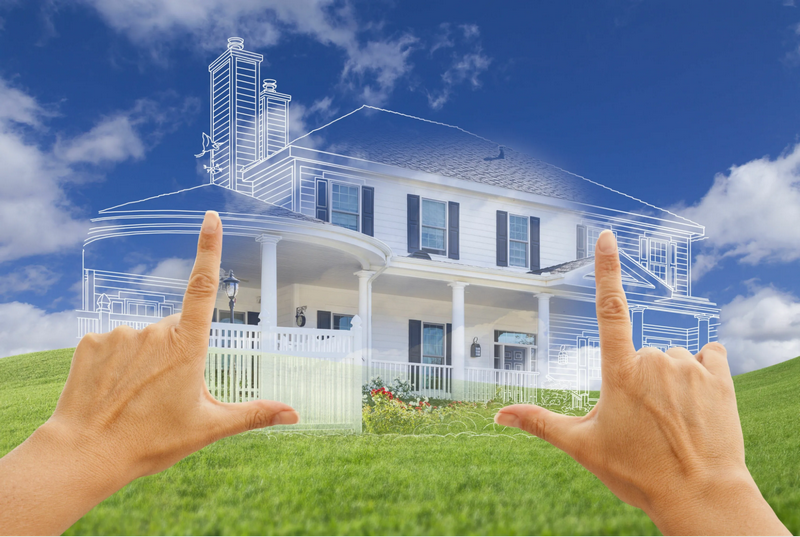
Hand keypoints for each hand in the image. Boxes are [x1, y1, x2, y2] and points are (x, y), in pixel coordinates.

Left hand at [0, 211, 298, 535]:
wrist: (85, 455)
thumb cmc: (151, 441)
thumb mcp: (208, 428)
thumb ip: (254, 414)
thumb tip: (295, 415)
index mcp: (187, 346)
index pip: (202, 287)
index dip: (208, 248)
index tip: (210, 217)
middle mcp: (154, 331)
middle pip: (174, 330)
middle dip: (176, 353)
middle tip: (164, 395)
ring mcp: (120, 334)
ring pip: (143, 338)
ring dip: (144, 360)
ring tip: (135, 398)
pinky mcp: (91, 341)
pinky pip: (113, 344)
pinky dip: (115, 363)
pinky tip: (111, 390)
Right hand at [495, 230, 789, 535]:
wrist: (701, 497)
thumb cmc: (638, 473)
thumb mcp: (583, 446)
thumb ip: (539, 422)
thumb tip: (497, 415)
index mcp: (620, 372)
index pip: (609, 308)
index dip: (607, 269)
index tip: (608, 236)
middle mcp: (655, 361)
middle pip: (641, 352)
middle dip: (639, 378)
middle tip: (643, 420)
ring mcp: (690, 367)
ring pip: (672, 357)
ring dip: (670, 377)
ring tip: (672, 418)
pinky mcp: (721, 377)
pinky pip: (709, 355)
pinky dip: (702, 370)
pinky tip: (698, 401)